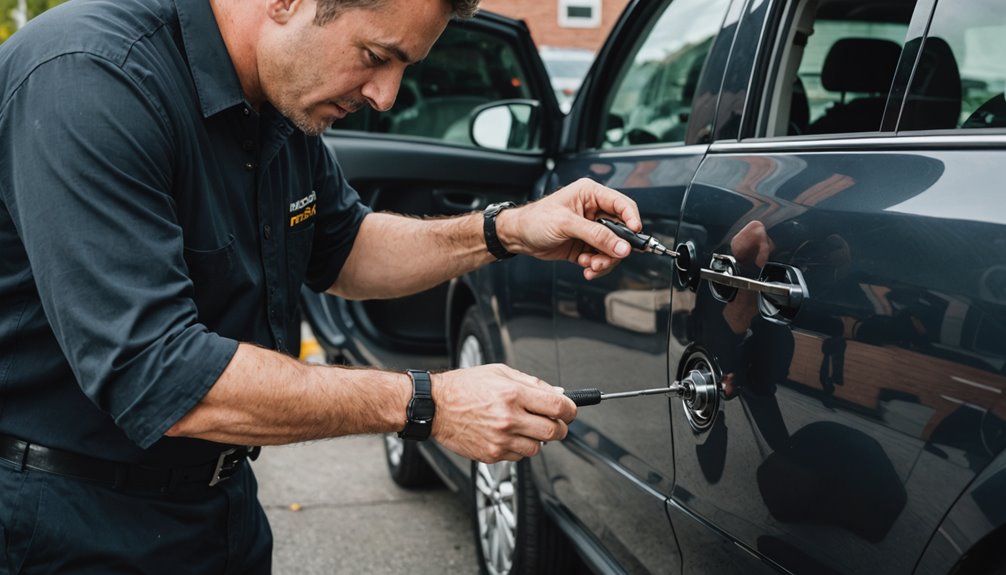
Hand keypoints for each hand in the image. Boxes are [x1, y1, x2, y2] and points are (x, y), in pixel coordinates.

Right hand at [430, 364, 576, 462]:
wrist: (434, 407)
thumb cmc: (463, 387)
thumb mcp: (499, 372)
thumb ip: (532, 383)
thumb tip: (557, 393)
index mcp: (512, 394)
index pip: (558, 406)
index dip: (571, 409)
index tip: (570, 410)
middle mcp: (508, 418)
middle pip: (554, 431)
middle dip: (560, 427)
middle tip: (556, 422)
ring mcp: (500, 439)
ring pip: (538, 447)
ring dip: (538, 438)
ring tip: (524, 426)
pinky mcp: (492, 454)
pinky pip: (519, 456)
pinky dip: (519, 447)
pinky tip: (507, 434)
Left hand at [497, 178, 640, 279]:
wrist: (517, 237)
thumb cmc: (535, 220)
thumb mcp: (567, 224)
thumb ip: (596, 235)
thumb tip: (621, 246)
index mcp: (591, 194)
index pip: (622, 205)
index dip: (632, 220)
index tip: (635, 235)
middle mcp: (594, 211)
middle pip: (621, 231)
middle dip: (615, 248)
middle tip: (605, 259)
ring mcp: (591, 230)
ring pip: (612, 248)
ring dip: (604, 260)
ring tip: (590, 265)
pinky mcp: (586, 246)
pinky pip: (601, 258)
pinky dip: (596, 266)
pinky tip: (586, 267)